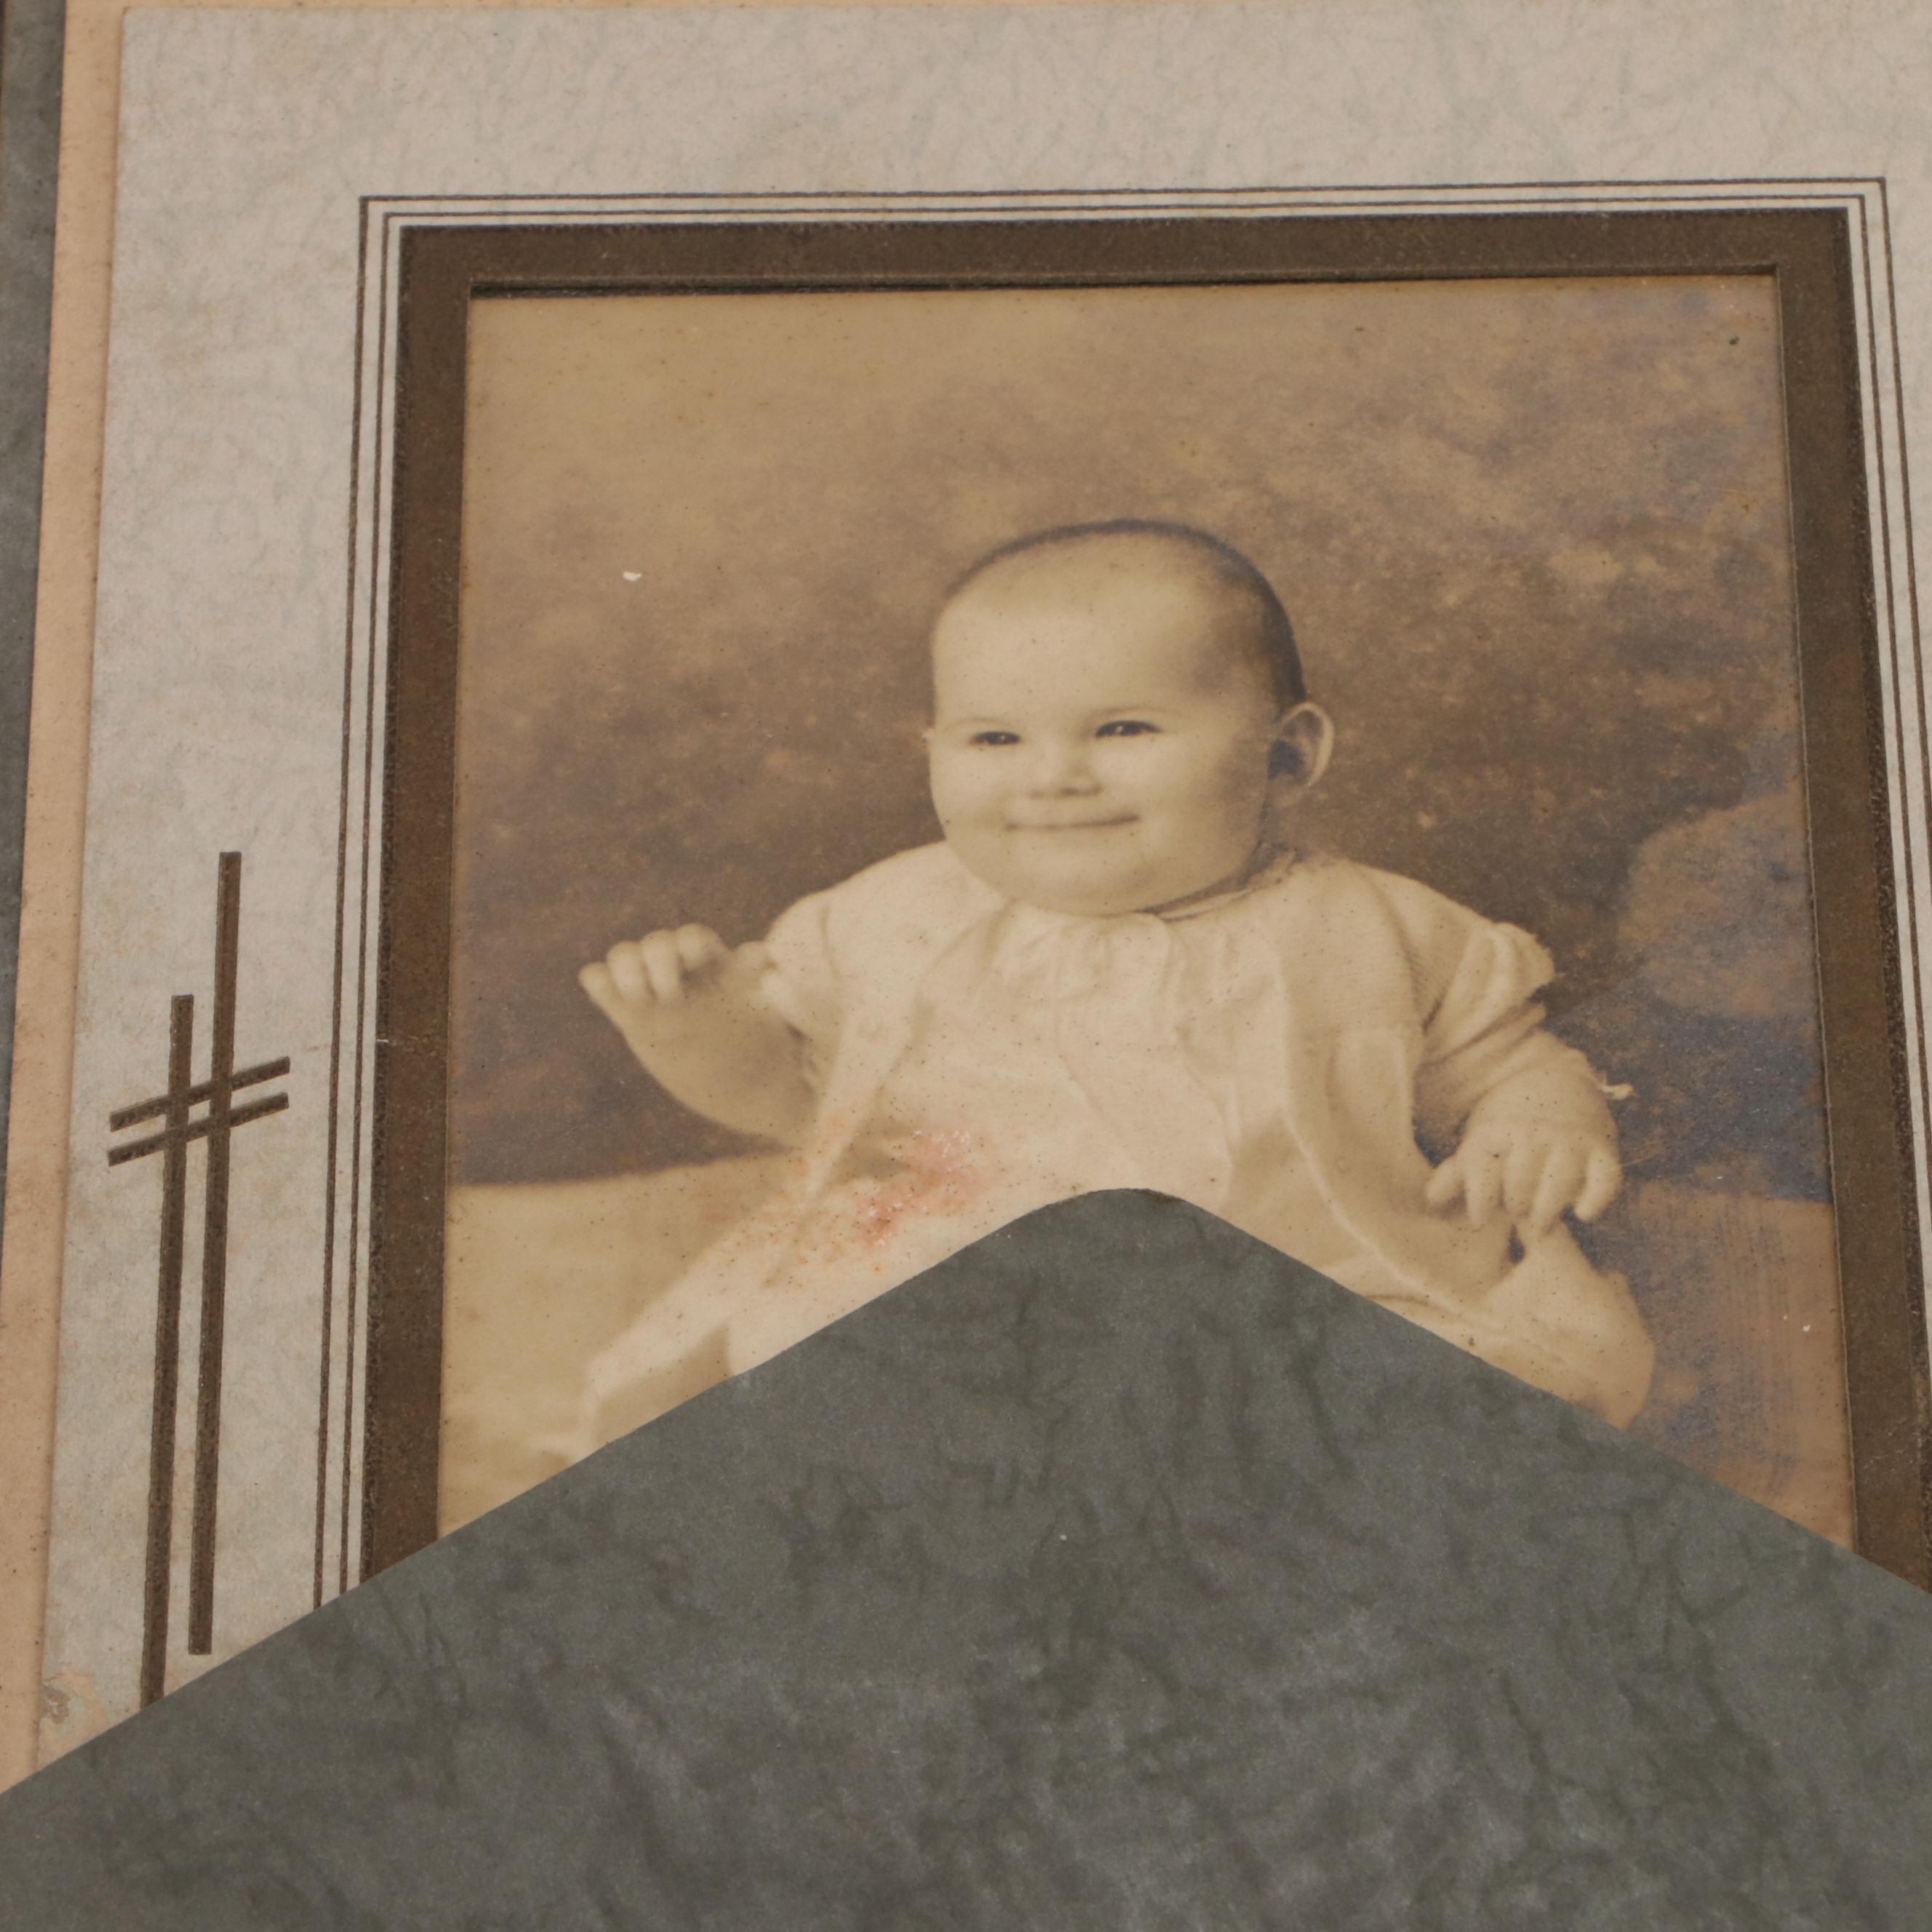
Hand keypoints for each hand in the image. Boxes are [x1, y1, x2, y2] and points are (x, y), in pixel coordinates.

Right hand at [579, 926, 772, 1047]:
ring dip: (626, 968)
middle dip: (658, 962)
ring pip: (624, 956)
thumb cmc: (746, 1036)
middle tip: (671, 995)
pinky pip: (599, 981)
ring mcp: (648, 988)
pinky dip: (598, 981)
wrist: (725, 1072)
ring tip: (638, 995)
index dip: (689, 947)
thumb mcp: (756, 1011)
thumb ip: (751, 983)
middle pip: (656, 944)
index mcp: (709, 964)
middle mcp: (676, 969)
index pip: (692, 938)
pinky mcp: (625, 1009)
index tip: (695, 967)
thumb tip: (762, 953)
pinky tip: (609, 994)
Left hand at [1424, 1116, 1620, 1240]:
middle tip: (1515, 1214)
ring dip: (1548, 1207)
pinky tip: (1581, 1213)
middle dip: (1516, 1202)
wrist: (1555, 1089)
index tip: (1478, 1222)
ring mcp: (1570, 1142)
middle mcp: (1533, 1134)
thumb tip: (1431, 1202)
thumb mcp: (1479, 1146)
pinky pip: (1605, 1177)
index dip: (1479, 1198)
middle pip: (1522, 1177)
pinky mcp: (1603, 1151)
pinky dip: (1595, 1198)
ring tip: (1539, 1226)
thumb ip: (1456, 1175)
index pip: (1483, 1166)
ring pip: (1560, 1179)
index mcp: (1496, 1133)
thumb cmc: (1508, 1134)